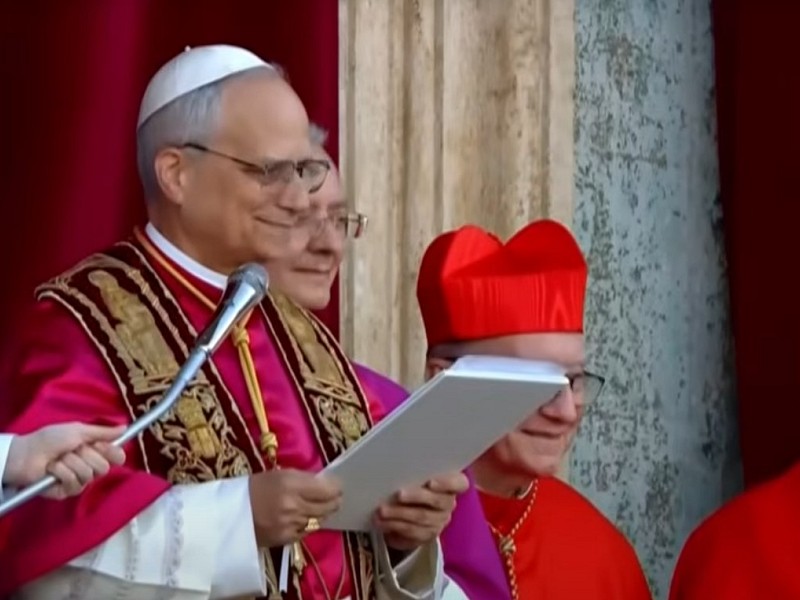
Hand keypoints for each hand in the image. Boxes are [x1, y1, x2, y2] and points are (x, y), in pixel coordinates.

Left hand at [4, 422, 125, 498]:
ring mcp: (79, 480)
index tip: (104, 447)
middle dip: (86, 455)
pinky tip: (52, 470)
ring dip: (71, 463)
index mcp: (95, 451)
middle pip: (104, 467)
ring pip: (88, 475)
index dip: (114, 453)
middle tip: (73, 449)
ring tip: (58, 459)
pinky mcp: (67, 491)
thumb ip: (102, 432)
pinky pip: (74, 483)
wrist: (27, 454)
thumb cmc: (50, 439)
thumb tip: (125, 427)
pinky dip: (61, 473)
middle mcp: (90, 466)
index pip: (117, 457)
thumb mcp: (78, 430)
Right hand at [248, 469, 341, 546]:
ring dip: (323, 513)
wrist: (230, 515)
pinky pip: (308, 531)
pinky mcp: (287, 539)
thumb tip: (324, 482)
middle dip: (335, 500)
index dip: (336, 487)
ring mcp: (292, 524)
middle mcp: (294, 505)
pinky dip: (310, 524)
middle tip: (335, 497)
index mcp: (291, 483)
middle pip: (329, 505)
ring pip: (320, 519)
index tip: (337, 485)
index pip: (328, 488)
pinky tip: (305, 518)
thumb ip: (303, 479)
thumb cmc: (254, 488)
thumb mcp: (280, 474)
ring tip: (321, 507)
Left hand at [374, 471, 468, 550]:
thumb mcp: (415, 473)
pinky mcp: (427, 535)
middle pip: (438, 501)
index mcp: (452, 483)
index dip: (447, 483)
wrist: (408, 507)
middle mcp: (448, 503)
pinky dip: (395, 526)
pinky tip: (382, 522)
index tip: (430, 482)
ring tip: (382, 510)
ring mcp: (439, 521)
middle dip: (416, 497)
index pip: (460, 483)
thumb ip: (413, 469)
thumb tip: (396, 461)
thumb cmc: (413, 482)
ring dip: (400, 514)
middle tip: (398, 494)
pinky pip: (412, 532)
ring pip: (422, 518)